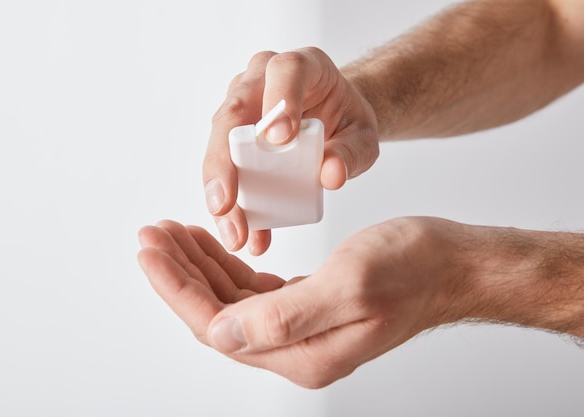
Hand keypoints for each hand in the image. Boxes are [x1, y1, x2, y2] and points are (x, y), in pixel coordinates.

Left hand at [138, 217, 467, 387]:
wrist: (454, 265)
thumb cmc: (415, 268)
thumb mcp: (350, 284)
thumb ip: (282, 317)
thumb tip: (221, 335)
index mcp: (302, 352)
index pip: (217, 325)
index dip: (177, 287)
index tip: (151, 249)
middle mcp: (298, 349)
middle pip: (217, 315)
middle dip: (179, 273)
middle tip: (153, 235)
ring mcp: (304, 331)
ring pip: (231, 302)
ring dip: (200, 267)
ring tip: (175, 234)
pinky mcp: (310, 307)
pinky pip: (254, 292)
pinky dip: (229, 266)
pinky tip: (217, 245)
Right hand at [204, 47, 379, 254]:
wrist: (335, 123)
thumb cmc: (346, 121)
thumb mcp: (363, 137)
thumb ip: (353, 152)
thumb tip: (330, 175)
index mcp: (301, 67)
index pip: (285, 71)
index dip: (279, 100)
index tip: (280, 140)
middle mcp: (260, 80)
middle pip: (232, 113)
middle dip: (224, 163)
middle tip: (226, 204)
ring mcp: (241, 107)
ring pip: (219, 145)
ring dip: (222, 192)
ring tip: (235, 233)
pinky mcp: (233, 137)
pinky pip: (225, 169)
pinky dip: (235, 205)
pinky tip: (247, 235)